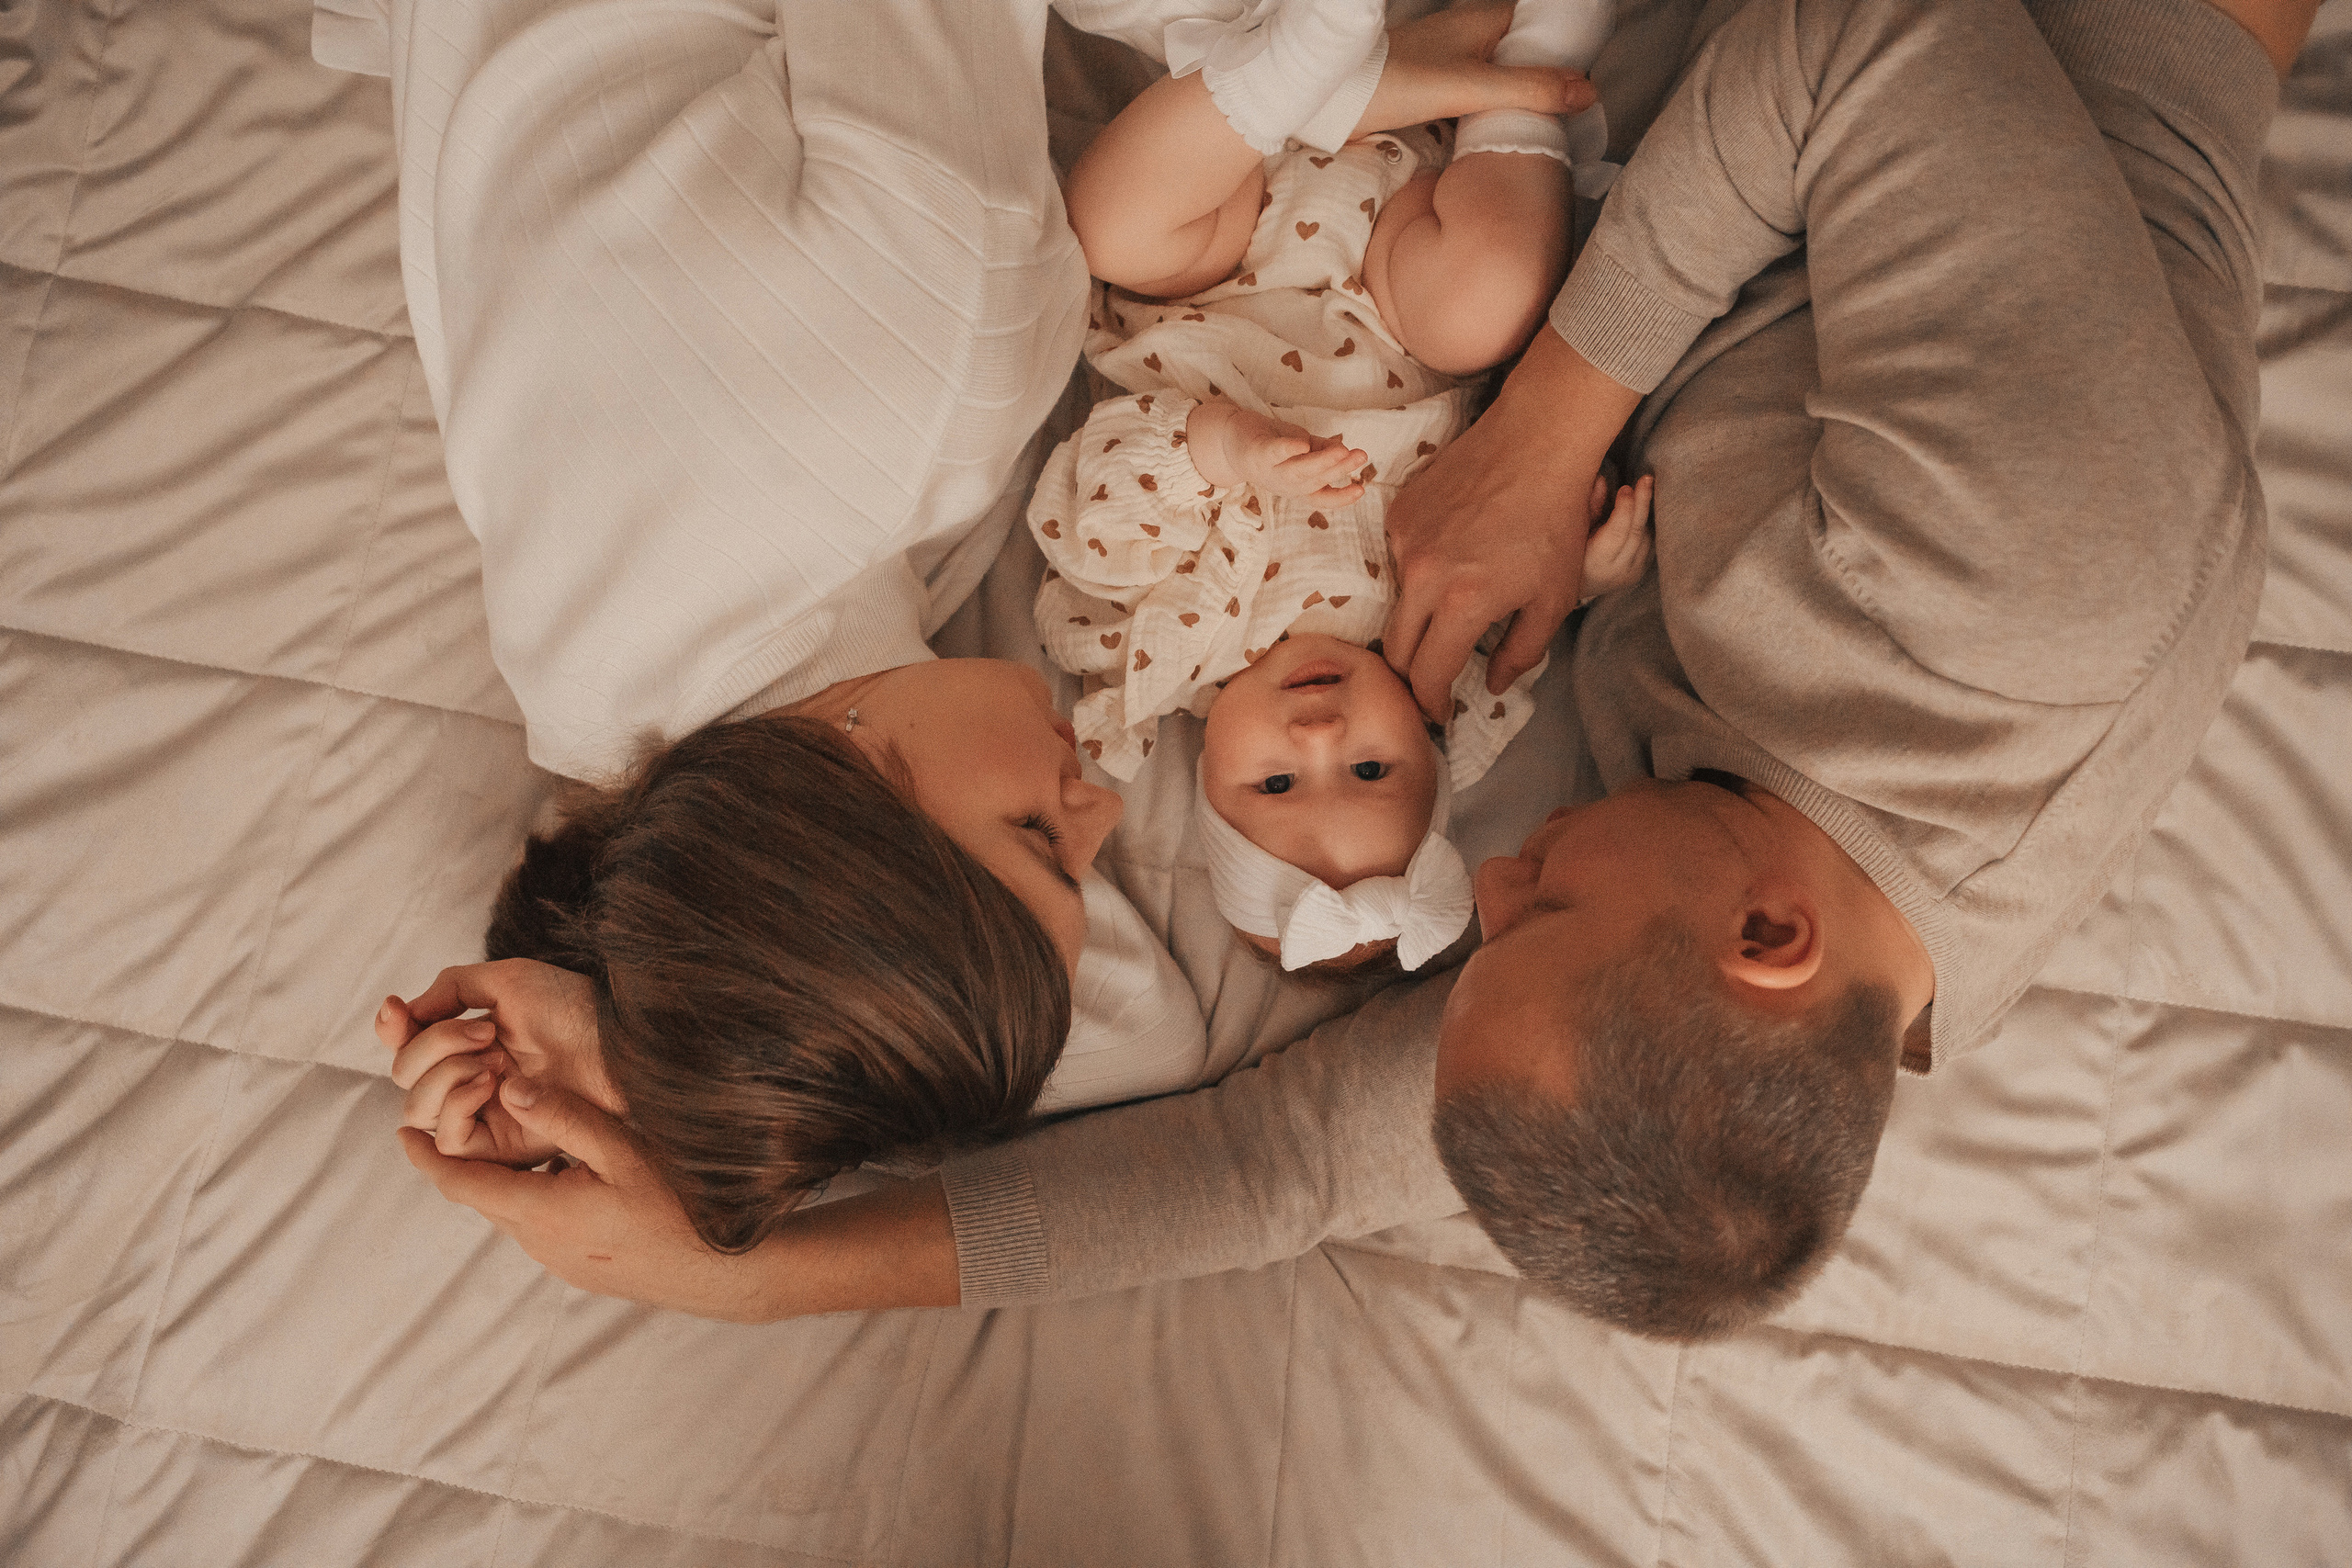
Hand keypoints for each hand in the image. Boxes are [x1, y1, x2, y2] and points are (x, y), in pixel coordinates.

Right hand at [375, 958, 618, 1163]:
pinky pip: (449, 1141)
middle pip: (405, 1076)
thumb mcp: (507, 981)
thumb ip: (451, 988)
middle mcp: (470, 1079)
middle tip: (486, 1034)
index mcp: (469, 1043)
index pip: (408, 1045)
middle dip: (431, 1046)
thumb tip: (406, 1013)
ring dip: (445, 1074)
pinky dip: (458, 1105)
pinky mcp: (500, 1149)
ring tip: (494, 1057)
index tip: (396, 1010)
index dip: (392, 1029)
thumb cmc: (572, 1008)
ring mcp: (484, 1116)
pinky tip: (492, 1082)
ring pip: (417, 1109)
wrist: (615, 1042)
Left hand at [400, 1076, 961, 1320]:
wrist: (724, 1275)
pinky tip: (568, 1174)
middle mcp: (539, 1242)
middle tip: (466, 1112)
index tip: (401, 1134)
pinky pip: (543, 1225)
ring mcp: (560, 1261)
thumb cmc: (677, 1208)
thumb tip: (512, 1086)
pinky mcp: (582, 1268)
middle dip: (470, 1158)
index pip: (462, 1182)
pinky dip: (537, 1196)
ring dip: (508, 1178)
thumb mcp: (624, 1152)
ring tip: (518, 1137)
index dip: (428, 1157)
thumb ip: (566, 1117)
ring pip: (516, 1210)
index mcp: (540, 1211)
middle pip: (486, 1195)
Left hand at [1187, 401, 1367, 502]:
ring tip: (1342, 452)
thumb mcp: (1302, 446)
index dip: (1341, 498)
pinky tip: (1301, 444)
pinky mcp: (1256, 453)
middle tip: (1360, 457)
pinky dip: (1287, 449)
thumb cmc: (1270, 444)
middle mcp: (1285, 483)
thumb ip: (1321, 449)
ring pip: (1299, 470)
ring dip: (1321, 462)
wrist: (1228, 439)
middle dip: (1338, 469)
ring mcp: (1270, 471)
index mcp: (1298, 485)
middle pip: (1315, 480)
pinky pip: (1273, 452)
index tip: (1362, 490)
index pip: (1322, 497)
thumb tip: (1345, 451)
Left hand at [1353, 3, 1596, 134]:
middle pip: (1521, 56)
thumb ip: (1528, 89)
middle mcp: (1467, 38)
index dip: (1564, 49)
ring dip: (1516, 102)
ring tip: (1543, 131)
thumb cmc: (1396, 82)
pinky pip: (1474, 99)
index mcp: (1482, 21)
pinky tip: (1498, 136)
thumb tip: (1586, 91)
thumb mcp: (1472, 87)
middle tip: (1570, 116)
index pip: (1539, 26)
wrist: (1334, 99)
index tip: (1585, 82)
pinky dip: (1489, 115)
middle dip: (1544, 82)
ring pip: (1497, 79)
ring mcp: (1448, 64)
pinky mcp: (1430, 90)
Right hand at [1382, 326, 1639, 717]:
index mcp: (1463, 603)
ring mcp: (1404, 541)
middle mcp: (1422, 576)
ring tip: (1453, 604)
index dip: (1431, 703)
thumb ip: (1522, 652)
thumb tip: (1492, 685)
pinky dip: (1419, 571)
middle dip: (1412, 674)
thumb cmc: (1555, 523)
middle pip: (1397, 649)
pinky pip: (1399, 559)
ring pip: (1398, 603)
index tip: (1439, 712)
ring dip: (1419, 618)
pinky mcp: (1399, 513)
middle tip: (1432, 678)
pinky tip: (1452, 555)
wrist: (1536, 443)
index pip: (1427, 675)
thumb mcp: (1553, 598)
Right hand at [1579, 472, 1653, 597]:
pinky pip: (1649, 544)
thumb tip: (1601, 480)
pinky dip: (1646, 525)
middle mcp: (1617, 571)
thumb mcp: (1573, 532)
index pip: (1617, 534)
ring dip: (1645, 513)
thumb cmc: (1569, 554)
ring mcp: (1632, 574)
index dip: (1624, 509)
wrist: (1575, 585)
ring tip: (1644, 488)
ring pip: (1646, 539)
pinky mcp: (1640, 571)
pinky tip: (1643, 507)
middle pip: (1636, 533)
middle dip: (1642, 503)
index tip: (1626, 488)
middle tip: (1646, 479)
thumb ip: (1588, 508)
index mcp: (1596, 563)